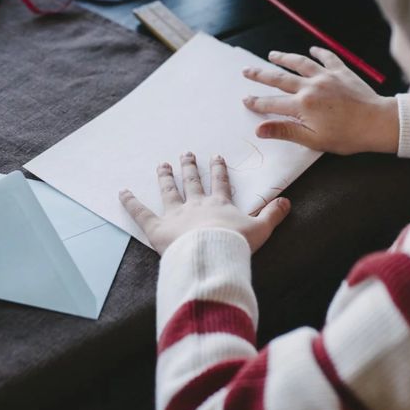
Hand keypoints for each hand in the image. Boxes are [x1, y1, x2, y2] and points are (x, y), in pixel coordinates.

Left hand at [119, 152, 290, 255]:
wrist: (211, 255)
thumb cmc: (235, 244)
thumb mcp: (260, 229)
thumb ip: (272, 215)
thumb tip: (287, 201)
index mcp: (219, 204)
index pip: (220, 183)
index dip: (218, 170)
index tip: (216, 157)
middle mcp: (196, 205)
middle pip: (192, 182)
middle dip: (189, 167)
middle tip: (186, 154)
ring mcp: (175, 215)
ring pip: (169, 191)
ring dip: (165, 178)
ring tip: (162, 165)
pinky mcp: (157, 228)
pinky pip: (141, 213)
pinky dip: (131, 202)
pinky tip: (122, 192)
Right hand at [242, 46, 399, 154]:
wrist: (377, 122)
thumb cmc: (348, 136)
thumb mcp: (313, 140)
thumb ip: (285, 131)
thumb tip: (260, 129)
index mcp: (302, 106)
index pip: (273, 103)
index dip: (257, 102)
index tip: (246, 99)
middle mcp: (310, 87)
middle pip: (280, 79)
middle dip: (261, 75)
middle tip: (247, 70)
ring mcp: (326, 77)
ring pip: (300, 63)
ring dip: (284, 58)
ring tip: (272, 55)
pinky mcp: (341, 72)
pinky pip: (327, 57)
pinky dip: (319, 52)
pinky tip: (312, 49)